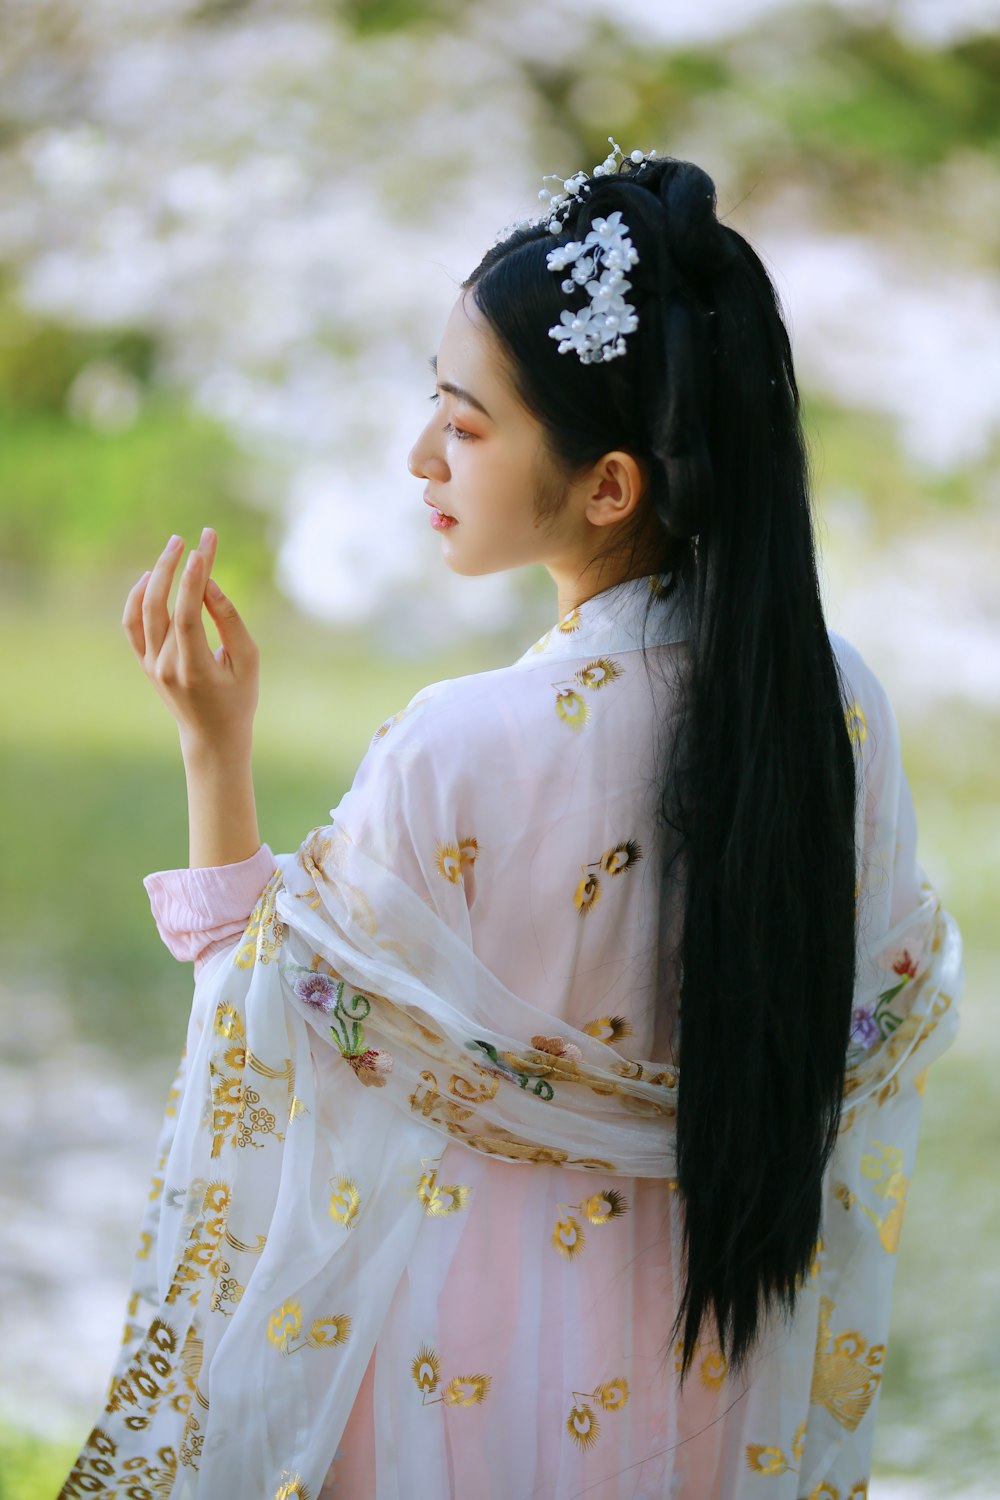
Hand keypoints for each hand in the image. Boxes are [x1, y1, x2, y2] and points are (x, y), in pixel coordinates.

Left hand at [122, 528, 259, 762]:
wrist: (211, 737)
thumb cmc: (238, 698)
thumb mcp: (247, 661)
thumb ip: (230, 621)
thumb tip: (209, 584)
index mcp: (194, 669)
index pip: (187, 614)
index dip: (194, 578)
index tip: (203, 546)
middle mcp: (165, 666)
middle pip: (161, 605)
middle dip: (172, 567)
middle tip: (187, 538)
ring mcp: (150, 665)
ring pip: (143, 611)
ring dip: (156, 576)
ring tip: (173, 548)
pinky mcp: (144, 663)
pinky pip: (132, 624)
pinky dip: (137, 598)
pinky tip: (149, 577)